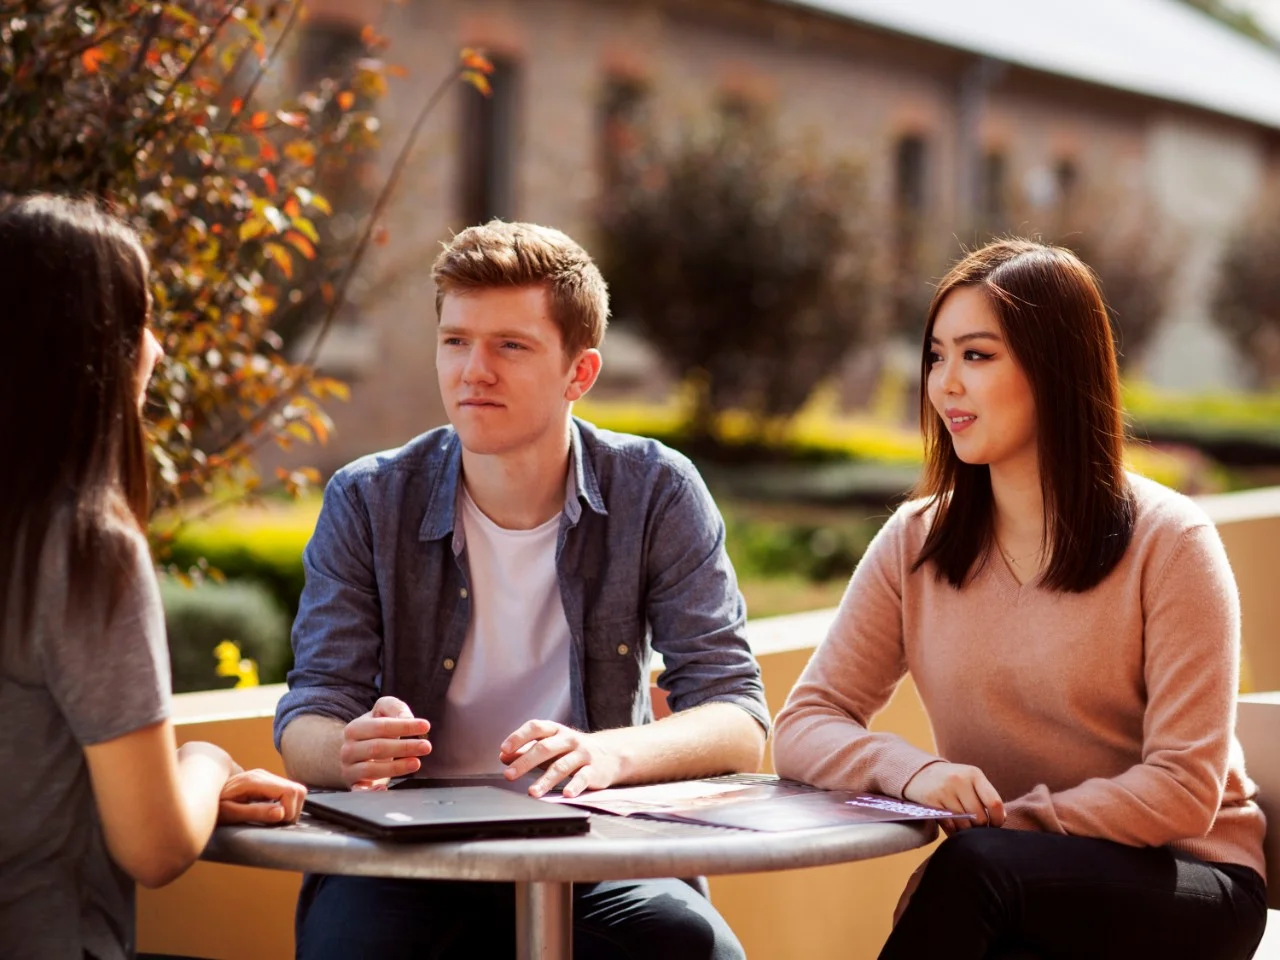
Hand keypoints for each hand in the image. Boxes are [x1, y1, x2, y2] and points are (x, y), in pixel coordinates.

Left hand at [218, 769, 306, 824]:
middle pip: (297, 790)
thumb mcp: (231, 814)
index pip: (290, 791)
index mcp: (255, 781)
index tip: (277, 822)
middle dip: (293, 810)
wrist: (198, 793)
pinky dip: (286, 805)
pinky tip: (272, 813)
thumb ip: (256, 812)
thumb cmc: (213, 806)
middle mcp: (263, 775)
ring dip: (291, 808)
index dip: (289, 810)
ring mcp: (266, 777)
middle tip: (277, 823)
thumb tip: (281, 813)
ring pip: (296, 790)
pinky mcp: (266, 782)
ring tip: (274, 819)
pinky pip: (287, 791)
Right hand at [339, 696, 431, 789]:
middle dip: (404, 747)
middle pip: (377, 747)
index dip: (404, 726)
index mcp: (355, 729)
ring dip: (396, 767)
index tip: (425, 726)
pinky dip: (371, 792)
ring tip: (416, 763)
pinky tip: (385, 789)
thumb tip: (407, 718)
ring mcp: (349, 768)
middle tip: (426, 746)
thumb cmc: (377, 728)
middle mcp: (348, 749)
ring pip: (371, 769)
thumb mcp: (384, 711)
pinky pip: (359, 791)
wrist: (360, 749)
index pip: (381, 726)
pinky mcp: (354, 785)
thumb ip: (395, 708)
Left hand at [499, 720, 622, 798]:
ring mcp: (582, 754)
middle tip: (509, 775)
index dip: (518, 737)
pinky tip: (566, 795)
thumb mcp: (550, 746)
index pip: (535, 728)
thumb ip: (527, 749)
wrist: (611, 754)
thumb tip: (504, 756)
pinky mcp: (594, 770)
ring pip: (562, 766)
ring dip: (545, 780)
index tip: (504, 749)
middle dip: (525, 762)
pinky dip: (574, 786)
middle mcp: (569, 739)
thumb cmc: (572, 750)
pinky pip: (583, 778)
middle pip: (545, 748)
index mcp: (555, 730)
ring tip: (532, 792)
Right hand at [902, 761, 1004, 833]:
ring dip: (967, 830)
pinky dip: (954, 831)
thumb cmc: (952, 780)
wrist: (920, 773)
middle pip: (979, 817)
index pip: (994, 803)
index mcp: (974, 774)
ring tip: (965, 827)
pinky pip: (949, 825)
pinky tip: (954, 828)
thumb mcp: (970, 779)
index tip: (995, 825)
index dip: (997, 819)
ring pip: (964, 824)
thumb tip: (1000, 818)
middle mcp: (959, 780)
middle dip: (980, 827)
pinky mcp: (931, 802)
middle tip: (977, 827)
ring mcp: (944, 791)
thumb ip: (986, 796)